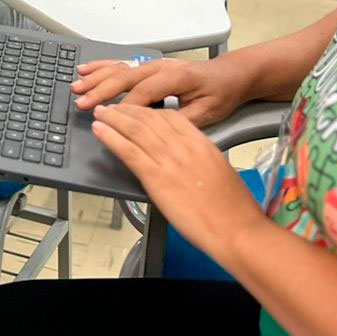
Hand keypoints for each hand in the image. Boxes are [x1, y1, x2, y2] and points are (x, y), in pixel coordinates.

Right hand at [72, 55, 247, 128]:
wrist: (230, 75)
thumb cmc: (220, 93)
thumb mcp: (208, 112)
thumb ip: (181, 120)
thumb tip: (156, 129)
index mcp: (176, 78)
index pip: (144, 93)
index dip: (125, 107)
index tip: (109, 120)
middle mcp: (161, 68)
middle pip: (125, 77)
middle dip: (101, 90)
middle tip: (82, 103)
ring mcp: (153, 65)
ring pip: (120, 69)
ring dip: (96, 78)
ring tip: (77, 85)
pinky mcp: (149, 66)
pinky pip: (122, 64)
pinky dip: (102, 67)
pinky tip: (87, 70)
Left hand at [91, 101, 265, 264]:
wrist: (236, 229)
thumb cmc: (233, 208)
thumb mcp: (219, 170)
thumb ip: (199, 158)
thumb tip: (185, 158)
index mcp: (201, 143)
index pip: (170, 117)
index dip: (148, 111)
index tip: (137, 110)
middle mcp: (184, 146)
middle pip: (149, 119)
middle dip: (128, 110)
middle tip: (113, 107)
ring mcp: (169, 161)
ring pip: (135, 130)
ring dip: (114, 118)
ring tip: (101, 113)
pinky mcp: (156, 178)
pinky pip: (129, 151)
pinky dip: (111, 138)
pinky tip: (100, 130)